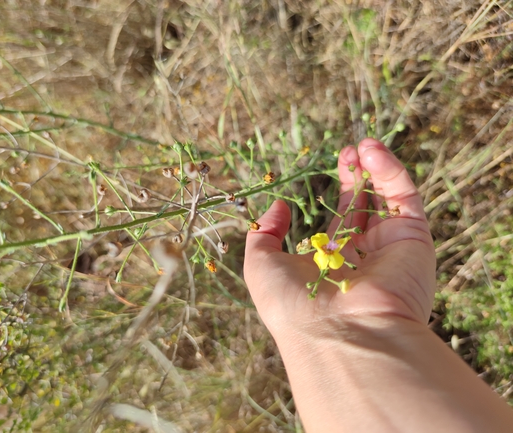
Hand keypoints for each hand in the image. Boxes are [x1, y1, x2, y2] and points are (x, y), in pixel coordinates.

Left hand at [244, 138, 435, 340]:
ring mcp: (390, 248)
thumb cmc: (292, 305)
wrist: (337, 335)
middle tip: (349, 151)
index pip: (343, 221)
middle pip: (367, 207)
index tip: (334, 166)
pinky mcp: (413, 240)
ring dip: (377, 169)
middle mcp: (365, 256)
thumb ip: (264, 234)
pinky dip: (392, 173)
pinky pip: (406, 200)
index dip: (341, 193)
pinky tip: (372, 152)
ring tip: (362, 144)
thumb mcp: (260, 266)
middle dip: (358, 177)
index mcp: (333, 263)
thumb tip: (277, 207)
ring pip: (390, 199)